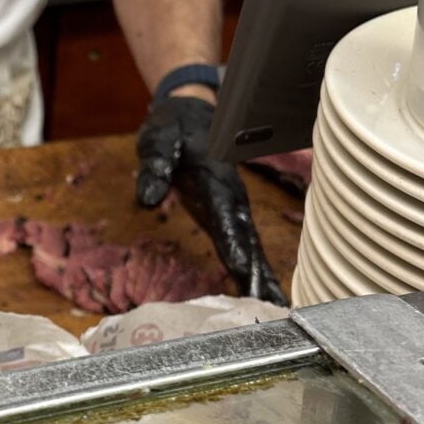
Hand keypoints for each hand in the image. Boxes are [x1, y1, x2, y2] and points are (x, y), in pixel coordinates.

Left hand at [136, 95, 288, 305]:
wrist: (192, 112)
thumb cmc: (173, 127)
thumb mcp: (158, 139)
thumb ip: (155, 165)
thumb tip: (148, 198)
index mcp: (215, 178)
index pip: (225, 214)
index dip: (233, 242)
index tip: (242, 269)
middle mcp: (231, 196)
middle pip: (247, 238)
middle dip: (257, 272)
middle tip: (269, 307)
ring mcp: (234, 207)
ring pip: (252, 245)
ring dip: (263, 277)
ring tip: (276, 311)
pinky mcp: (229, 216)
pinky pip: (244, 245)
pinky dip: (256, 270)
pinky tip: (263, 296)